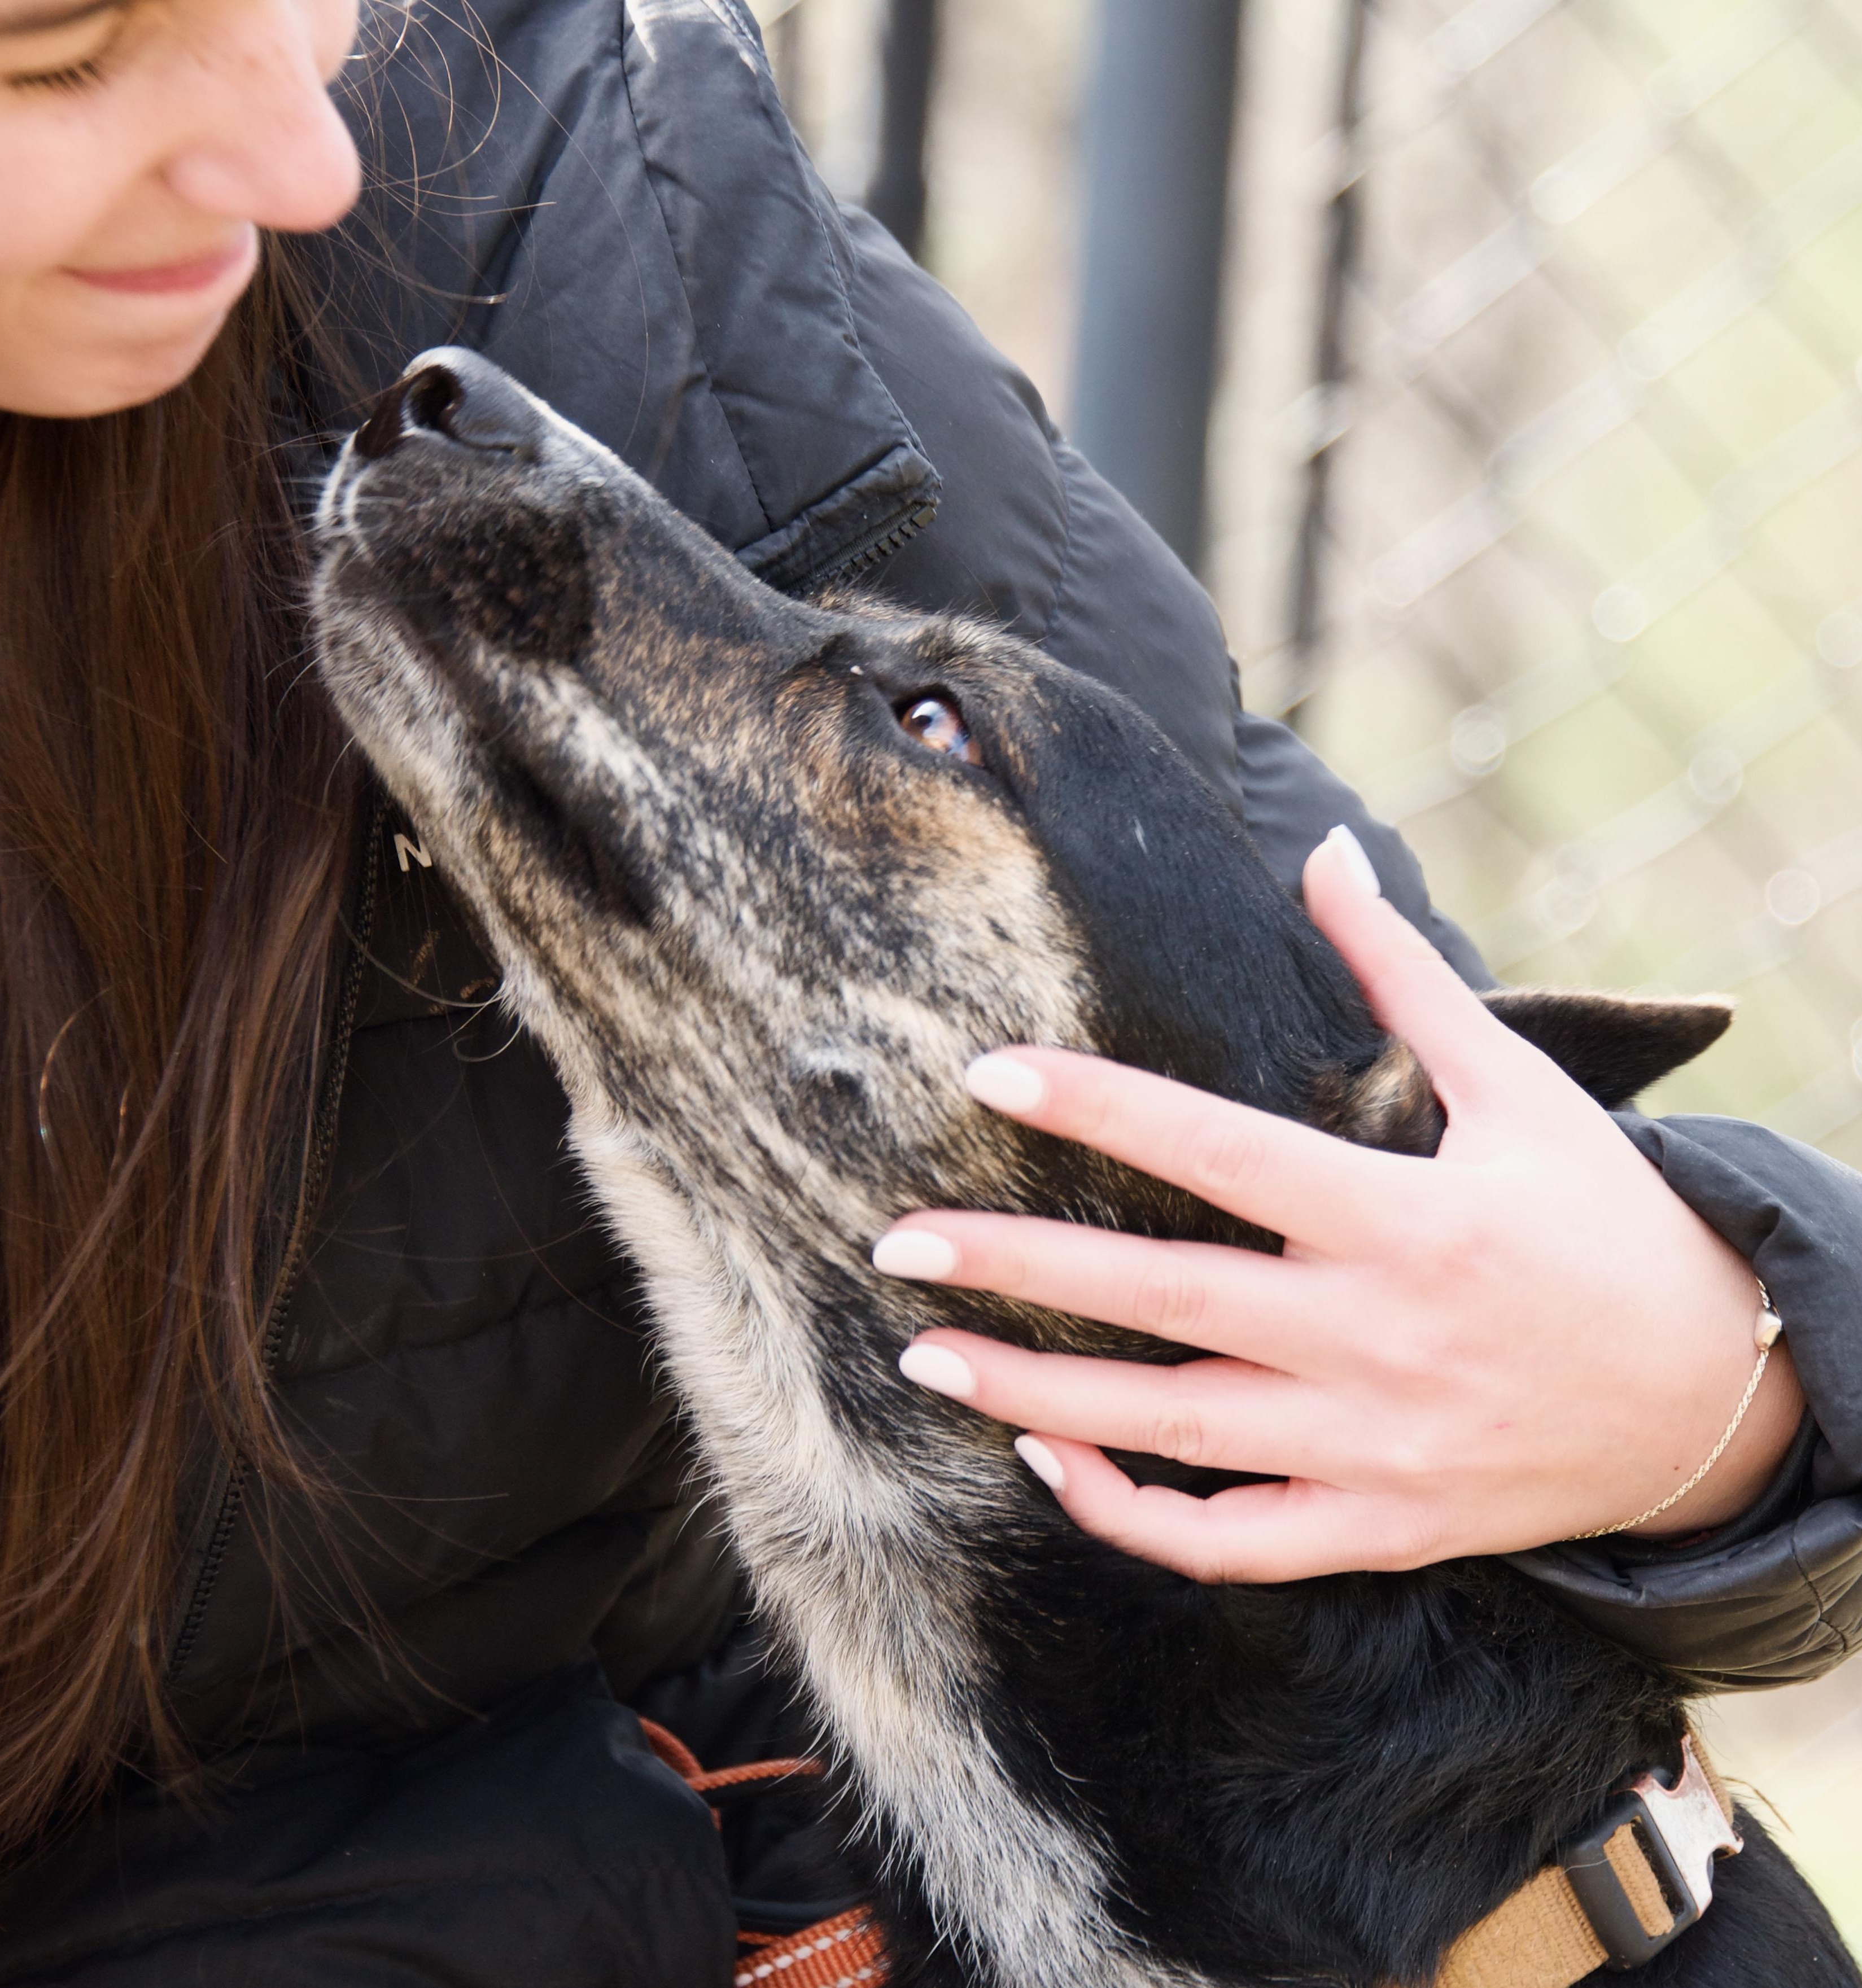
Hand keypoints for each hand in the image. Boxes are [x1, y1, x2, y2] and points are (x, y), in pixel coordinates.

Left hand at [872, 829, 1804, 1582]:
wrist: (1717, 1398)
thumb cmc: (1606, 1224)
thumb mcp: (1522, 1089)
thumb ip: (1404, 975)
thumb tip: (1327, 853)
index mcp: (1406, 1217)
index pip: (1217, 1151)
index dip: (1097, 1106)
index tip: (987, 1072)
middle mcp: (1378, 1336)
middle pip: (1161, 1300)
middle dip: (1015, 1269)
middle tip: (896, 1244)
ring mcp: (1373, 1447)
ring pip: (1169, 1431)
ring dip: (1034, 1396)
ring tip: (926, 1358)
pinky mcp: (1378, 1527)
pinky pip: (1231, 1541)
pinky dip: (1132, 1516)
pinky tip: (1052, 1463)